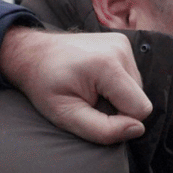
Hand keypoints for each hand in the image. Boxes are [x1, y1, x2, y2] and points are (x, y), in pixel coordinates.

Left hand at [0, 27, 150, 144]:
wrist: (32, 54)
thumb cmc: (44, 85)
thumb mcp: (65, 115)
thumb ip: (102, 129)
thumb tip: (137, 129)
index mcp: (107, 65)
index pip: (140, 109)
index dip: (120, 121)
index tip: (93, 114)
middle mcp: (120, 48)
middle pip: (139, 98)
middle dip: (117, 107)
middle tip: (87, 100)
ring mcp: (122, 42)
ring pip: (136, 88)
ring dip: (115, 96)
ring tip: (88, 88)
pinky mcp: (121, 42)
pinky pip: (131, 76)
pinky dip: (115, 84)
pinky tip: (94, 79)